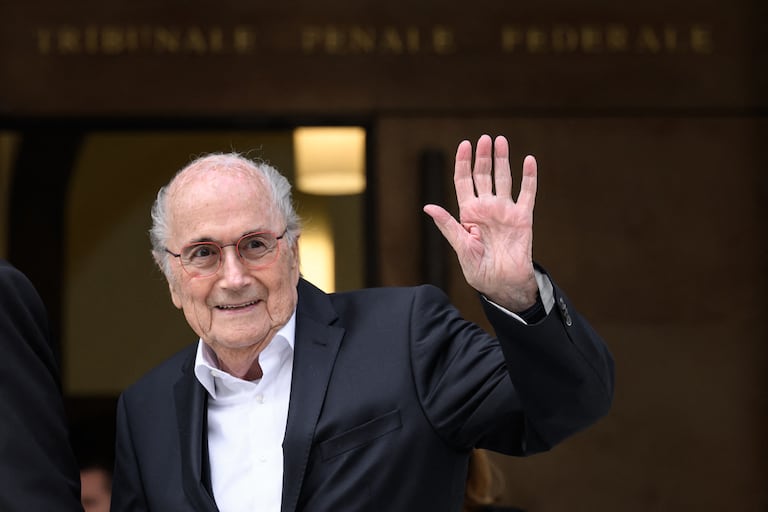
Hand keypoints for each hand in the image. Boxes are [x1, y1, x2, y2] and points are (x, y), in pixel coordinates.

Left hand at [423, 134, 537, 310]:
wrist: (503, 284)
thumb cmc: (479, 270)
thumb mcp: (461, 247)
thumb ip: (448, 225)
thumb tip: (428, 207)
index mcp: (468, 213)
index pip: (464, 181)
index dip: (463, 163)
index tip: (464, 144)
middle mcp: (486, 208)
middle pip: (483, 175)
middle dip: (483, 156)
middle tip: (484, 138)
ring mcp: (505, 211)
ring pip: (504, 178)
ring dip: (502, 160)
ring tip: (500, 141)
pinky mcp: (523, 217)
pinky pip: (527, 193)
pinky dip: (529, 177)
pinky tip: (528, 160)